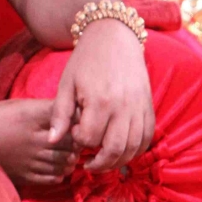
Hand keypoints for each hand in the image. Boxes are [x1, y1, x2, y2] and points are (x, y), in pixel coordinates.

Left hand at [49, 18, 153, 172]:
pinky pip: (147, 137)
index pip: (90, 139)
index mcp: (100, 101)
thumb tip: (52, 141)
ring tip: (105, 161)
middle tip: (89, 164)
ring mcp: (139, 107)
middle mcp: (123, 107)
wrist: (113, 36)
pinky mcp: (148, 106)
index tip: (75, 133)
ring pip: (134, 148)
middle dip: (100, 163)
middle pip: (115, 150)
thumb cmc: (85, 60)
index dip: (80, 141)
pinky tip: (123, 151)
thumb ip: (59, 114)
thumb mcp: (66, 83)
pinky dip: (137, 150)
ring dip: (119, 161)